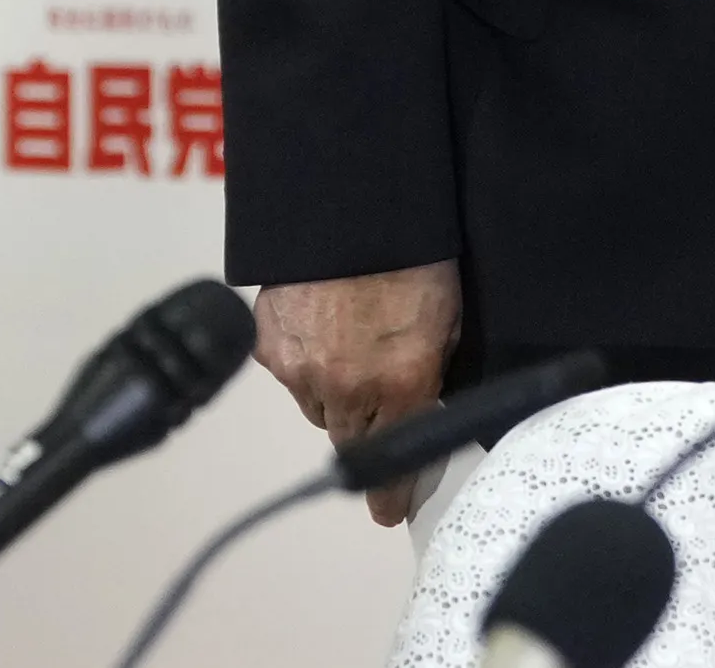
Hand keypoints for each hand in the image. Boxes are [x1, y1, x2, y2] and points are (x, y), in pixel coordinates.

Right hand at [254, 260, 460, 525]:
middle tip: (373, 407)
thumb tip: (422, 402)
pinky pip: (287, 370)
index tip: (388, 510)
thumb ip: (430, 371)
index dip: (390, 494)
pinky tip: (316, 321)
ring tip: (346, 341)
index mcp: (401, 385)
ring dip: (332, 390)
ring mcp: (301, 369)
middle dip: (362, 431)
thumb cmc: (414, 253)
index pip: (393, 464)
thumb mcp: (446, 319)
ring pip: (315, 405)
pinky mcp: (268, 343)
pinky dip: (301, 356)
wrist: (352, 204)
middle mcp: (347, 388)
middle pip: (348, 441)